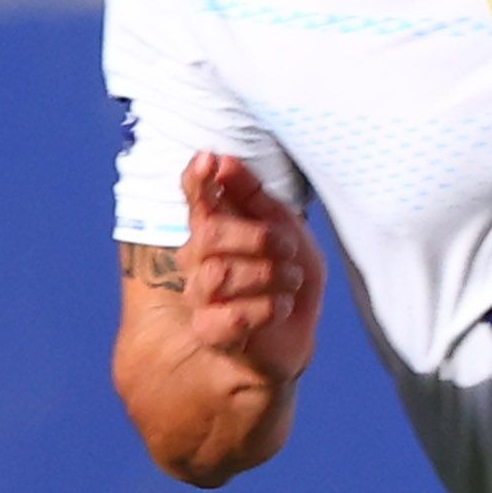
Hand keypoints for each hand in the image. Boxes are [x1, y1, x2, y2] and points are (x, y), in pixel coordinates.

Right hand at [177, 151, 324, 383]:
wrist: (295, 331)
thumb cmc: (285, 274)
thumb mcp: (285, 228)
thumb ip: (254, 196)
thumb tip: (222, 161)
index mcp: (214, 228)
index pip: (196, 199)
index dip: (197, 180)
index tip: (209, 161)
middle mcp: (198, 259)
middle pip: (209, 234)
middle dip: (258, 236)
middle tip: (287, 248)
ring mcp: (199, 295)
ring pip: (221, 273)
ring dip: (268, 274)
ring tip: (290, 281)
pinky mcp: (209, 330)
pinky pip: (232, 314)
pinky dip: (267, 308)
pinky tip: (280, 306)